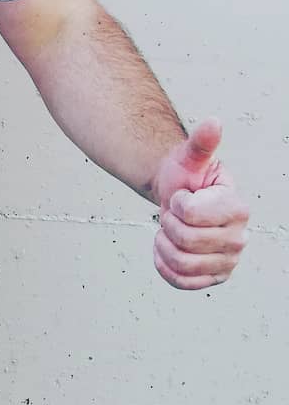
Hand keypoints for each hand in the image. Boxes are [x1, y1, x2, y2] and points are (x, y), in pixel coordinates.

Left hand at [151, 119, 248, 289]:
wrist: (176, 197)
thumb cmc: (185, 177)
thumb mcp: (189, 157)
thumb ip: (201, 142)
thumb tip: (214, 122)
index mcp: (236, 207)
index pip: (191, 214)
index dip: (177, 203)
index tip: (182, 195)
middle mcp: (239, 237)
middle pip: (187, 241)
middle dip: (169, 223)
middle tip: (174, 213)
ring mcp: (227, 260)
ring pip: (183, 263)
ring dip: (165, 244)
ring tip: (170, 230)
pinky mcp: (213, 277)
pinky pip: (182, 281)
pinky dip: (165, 265)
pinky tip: (166, 248)